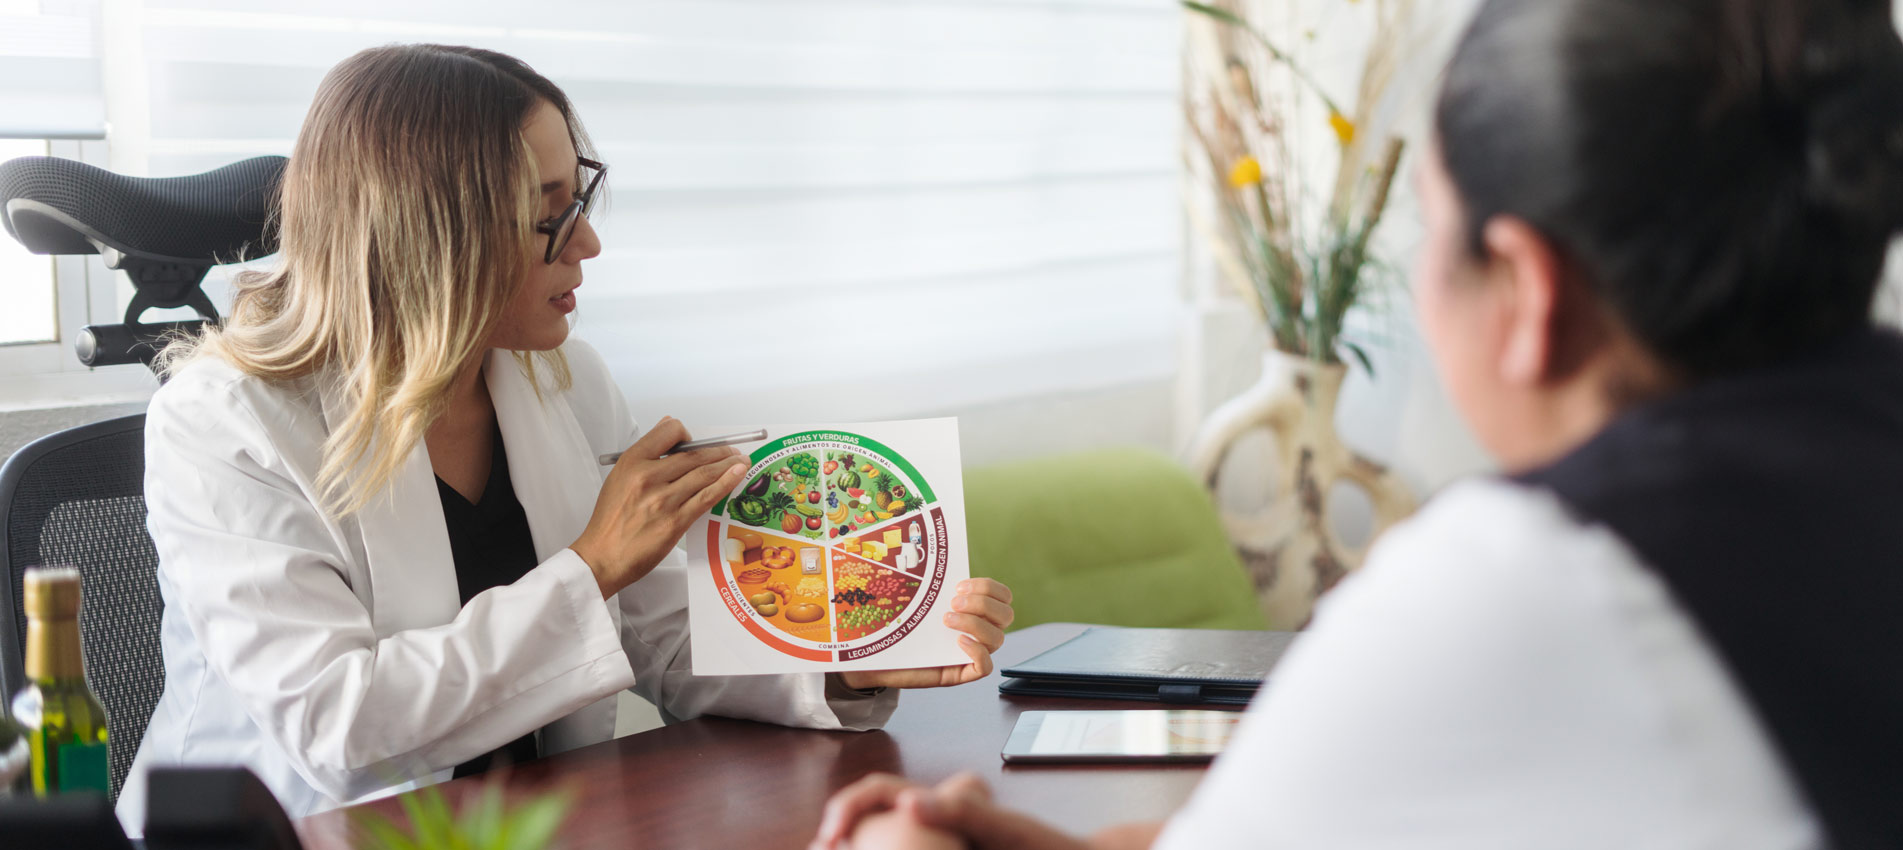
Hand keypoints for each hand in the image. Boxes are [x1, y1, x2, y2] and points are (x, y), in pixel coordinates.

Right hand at [572, 417, 748, 597]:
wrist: (602, 556)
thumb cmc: (611, 520)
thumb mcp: (619, 477)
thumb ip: (645, 454)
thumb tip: (667, 428)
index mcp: (632, 462)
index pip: (669, 432)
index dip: (687, 434)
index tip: (696, 443)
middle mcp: (647, 477)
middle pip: (694, 454)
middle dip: (719, 450)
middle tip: (731, 450)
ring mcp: (663, 500)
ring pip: (705, 472)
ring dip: (729, 464)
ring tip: (741, 460)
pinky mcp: (675, 521)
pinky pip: (707, 497)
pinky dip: (726, 482)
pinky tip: (738, 474)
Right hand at [812, 772, 1089, 849]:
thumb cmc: (1050, 848)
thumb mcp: (1011, 830)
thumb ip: (966, 811)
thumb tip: (908, 800)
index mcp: (940, 804)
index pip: (879, 793)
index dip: (850, 808)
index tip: (833, 835)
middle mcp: (930, 825)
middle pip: (869, 826)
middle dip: (839, 839)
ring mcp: (935, 845)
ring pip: (881, 844)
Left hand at [836, 579, 1013, 690]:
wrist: (875, 653)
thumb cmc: (896, 622)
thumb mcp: (915, 596)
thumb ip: (929, 580)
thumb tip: (925, 553)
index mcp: (972, 609)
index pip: (1003, 595)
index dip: (988, 587)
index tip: (958, 586)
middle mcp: (976, 631)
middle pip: (1006, 615)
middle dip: (983, 604)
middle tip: (952, 602)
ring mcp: (969, 653)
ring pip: (998, 638)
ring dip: (975, 624)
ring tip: (946, 620)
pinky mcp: (958, 673)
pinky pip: (985, 667)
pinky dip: (977, 651)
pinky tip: (958, 641)